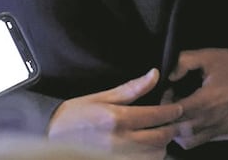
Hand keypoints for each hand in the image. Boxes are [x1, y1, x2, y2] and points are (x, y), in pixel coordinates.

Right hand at [48, 68, 182, 151]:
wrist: (49, 135)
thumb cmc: (74, 115)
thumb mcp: (102, 97)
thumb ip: (132, 89)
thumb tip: (155, 75)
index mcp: (117, 119)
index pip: (156, 116)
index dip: (172, 111)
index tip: (178, 108)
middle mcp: (119, 141)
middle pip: (159, 139)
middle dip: (170, 130)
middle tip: (173, 123)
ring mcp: (117, 156)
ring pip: (153, 155)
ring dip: (161, 146)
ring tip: (159, 137)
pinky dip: (148, 157)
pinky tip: (146, 149)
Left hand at [167, 48, 227, 149]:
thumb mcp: (209, 56)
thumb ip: (185, 61)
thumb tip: (169, 75)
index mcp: (205, 101)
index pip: (174, 113)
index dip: (165, 105)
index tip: (167, 94)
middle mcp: (212, 120)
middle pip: (178, 130)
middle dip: (169, 119)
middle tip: (171, 104)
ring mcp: (221, 130)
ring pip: (189, 141)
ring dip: (179, 131)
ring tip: (181, 114)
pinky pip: (205, 140)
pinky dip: (195, 134)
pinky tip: (197, 118)